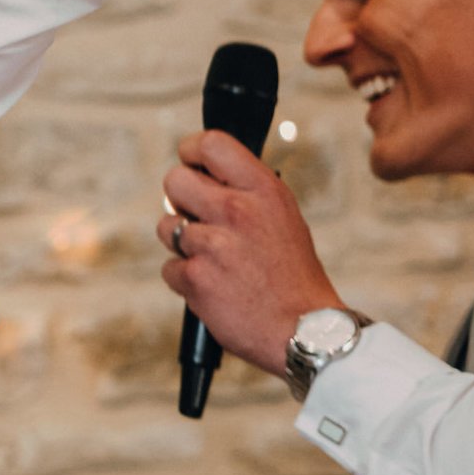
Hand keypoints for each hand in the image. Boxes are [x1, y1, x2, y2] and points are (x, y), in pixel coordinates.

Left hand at [158, 129, 345, 369]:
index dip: (192, 151)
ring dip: (182, 244)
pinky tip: (214, 287)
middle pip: (174, 180)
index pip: (211, 144)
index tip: (191, 163)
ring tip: (215, 260)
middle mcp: (237, 211)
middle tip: (198, 219)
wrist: (306, 330)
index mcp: (263, 191)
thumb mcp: (282, 217)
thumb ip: (245, 192)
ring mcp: (214, 244)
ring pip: (167, 227)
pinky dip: (186, 279)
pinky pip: (170, 267)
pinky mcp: (196, 277)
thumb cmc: (292, 275)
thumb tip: (203, 173)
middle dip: (179, 200)